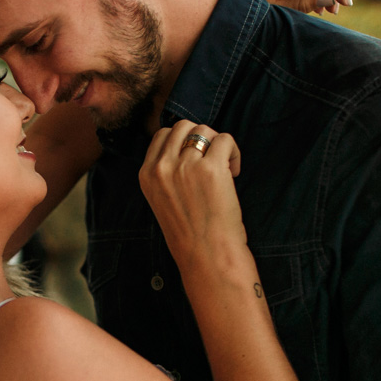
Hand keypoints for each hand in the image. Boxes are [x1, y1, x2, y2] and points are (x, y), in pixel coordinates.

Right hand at [138, 122, 244, 274]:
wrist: (206, 255)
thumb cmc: (189, 232)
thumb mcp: (162, 199)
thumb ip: (166, 172)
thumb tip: (186, 144)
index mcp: (147, 174)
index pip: (162, 136)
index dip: (183, 141)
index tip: (195, 158)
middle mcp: (162, 167)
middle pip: (182, 126)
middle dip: (201, 138)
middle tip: (211, 161)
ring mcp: (185, 166)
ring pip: (204, 129)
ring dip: (217, 144)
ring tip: (225, 168)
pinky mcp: (211, 169)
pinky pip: (225, 139)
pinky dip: (233, 152)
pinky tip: (233, 172)